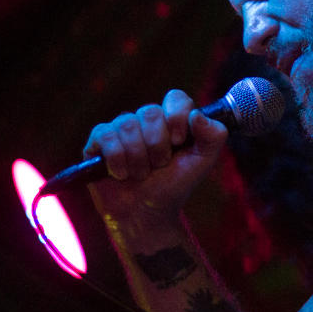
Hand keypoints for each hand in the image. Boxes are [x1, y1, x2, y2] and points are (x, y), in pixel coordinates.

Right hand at [83, 89, 227, 230]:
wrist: (147, 213)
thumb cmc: (174, 186)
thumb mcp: (203, 162)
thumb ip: (214, 136)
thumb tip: (197, 114)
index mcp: (172, 120)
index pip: (175, 98)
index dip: (176, 116)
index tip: (178, 141)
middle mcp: (146, 121)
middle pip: (150, 112)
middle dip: (157, 145)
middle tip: (160, 166)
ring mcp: (121, 129)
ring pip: (127, 124)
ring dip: (138, 157)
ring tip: (141, 175)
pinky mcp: (98, 141)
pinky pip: (105, 135)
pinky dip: (117, 158)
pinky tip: (121, 174)